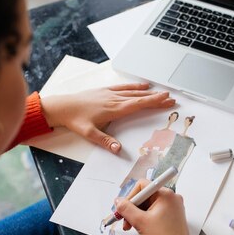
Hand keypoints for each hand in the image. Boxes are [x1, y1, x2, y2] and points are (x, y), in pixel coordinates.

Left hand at [40, 83, 175, 153]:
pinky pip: (124, 87)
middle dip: (156, 98)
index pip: (138, 105)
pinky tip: (142, 85)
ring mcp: (110, 93)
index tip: (166, 100)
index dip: (153, 102)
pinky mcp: (105, 91)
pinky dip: (135, 86)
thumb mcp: (89, 134)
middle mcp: (114, 99)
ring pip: (134, 91)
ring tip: (161, 92)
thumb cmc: (75, 120)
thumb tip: (117, 149)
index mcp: (114, 109)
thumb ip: (105, 141)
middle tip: (171, 98)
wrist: (62, 106)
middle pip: (140, 97)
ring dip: (149, 92)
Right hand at [115, 179, 199, 234]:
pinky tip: (143, 227)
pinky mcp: (173, 215)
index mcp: (165, 194)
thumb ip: (126, 208)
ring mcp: (174, 206)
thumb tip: (118, 201)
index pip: (142, 186)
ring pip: (150, 204)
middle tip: (126, 220)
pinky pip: (156, 210)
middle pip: (145, 196)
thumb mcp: (139, 221)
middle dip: (133, 208)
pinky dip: (147, 217)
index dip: (130, 196)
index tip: (123, 207)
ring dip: (139, 214)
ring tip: (134, 226)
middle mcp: (171, 198)